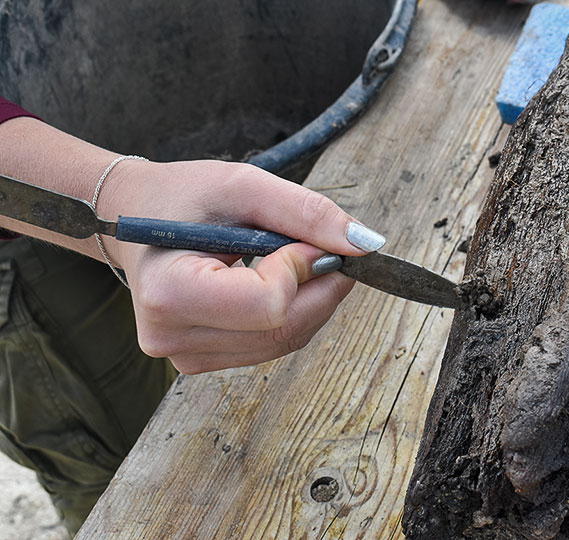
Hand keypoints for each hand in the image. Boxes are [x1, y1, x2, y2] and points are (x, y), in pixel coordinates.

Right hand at [96, 158, 382, 373]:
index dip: (301, 270)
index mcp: (168, 293)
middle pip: (284, 329)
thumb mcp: (245, 186)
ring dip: (310, 300)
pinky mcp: (202, 361)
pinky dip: (292, 312)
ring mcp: (185, 357)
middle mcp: (171, 337)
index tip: (303, 238)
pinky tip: (277, 281)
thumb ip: (306, 212)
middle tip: (323, 245)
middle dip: (320, 287)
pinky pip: (273, 345)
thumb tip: (367, 245)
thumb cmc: (185, 197)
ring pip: (285, 341)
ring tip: (292, 257)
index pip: (269, 304)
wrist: (136, 218)